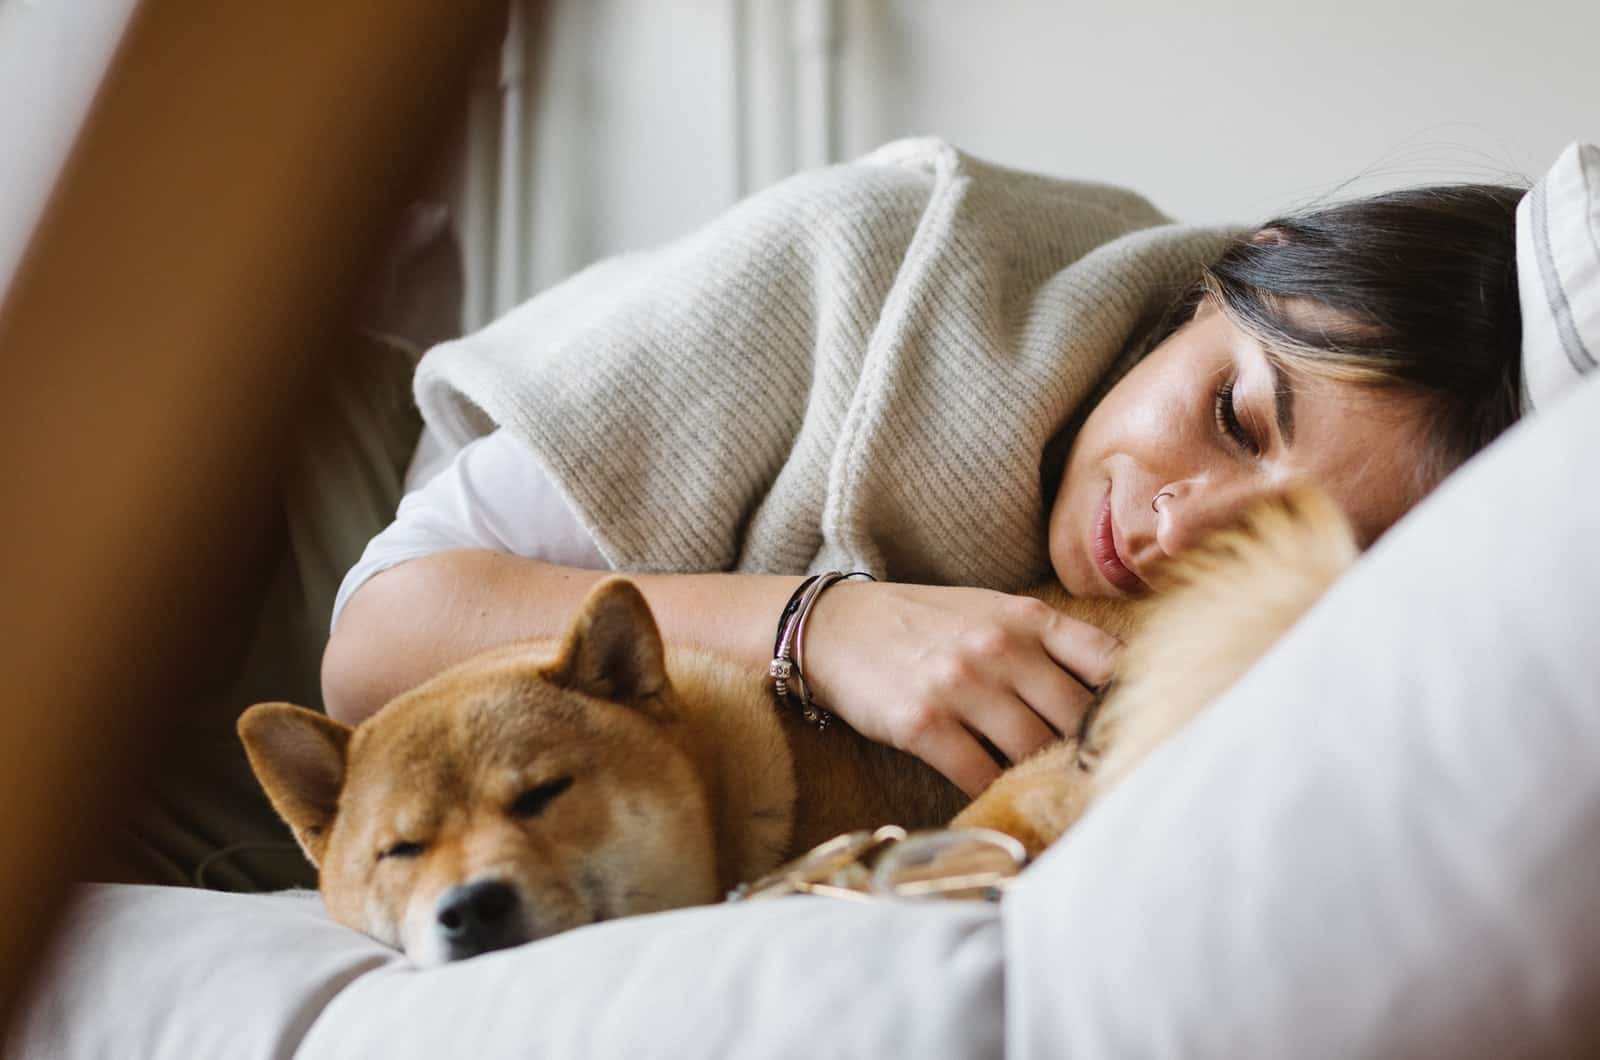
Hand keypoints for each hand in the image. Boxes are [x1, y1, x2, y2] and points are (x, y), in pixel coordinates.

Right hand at [801, 581, 1120, 795]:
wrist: (833, 627)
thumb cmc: (921, 625)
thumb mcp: (990, 613)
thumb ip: (1047, 645)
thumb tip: (1112, 696)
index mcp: (1026, 619)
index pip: (1108, 662)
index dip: (1135, 703)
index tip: (1143, 733)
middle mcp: (1000, 649)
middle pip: (1076, 718)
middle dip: (1092, 755)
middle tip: (1104, 784)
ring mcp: (961, 687)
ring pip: (1033, 751)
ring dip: (1046, 780)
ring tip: (1058, 799)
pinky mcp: (923, 725)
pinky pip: (981, 776)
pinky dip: (998, 795)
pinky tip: (1004, 802)